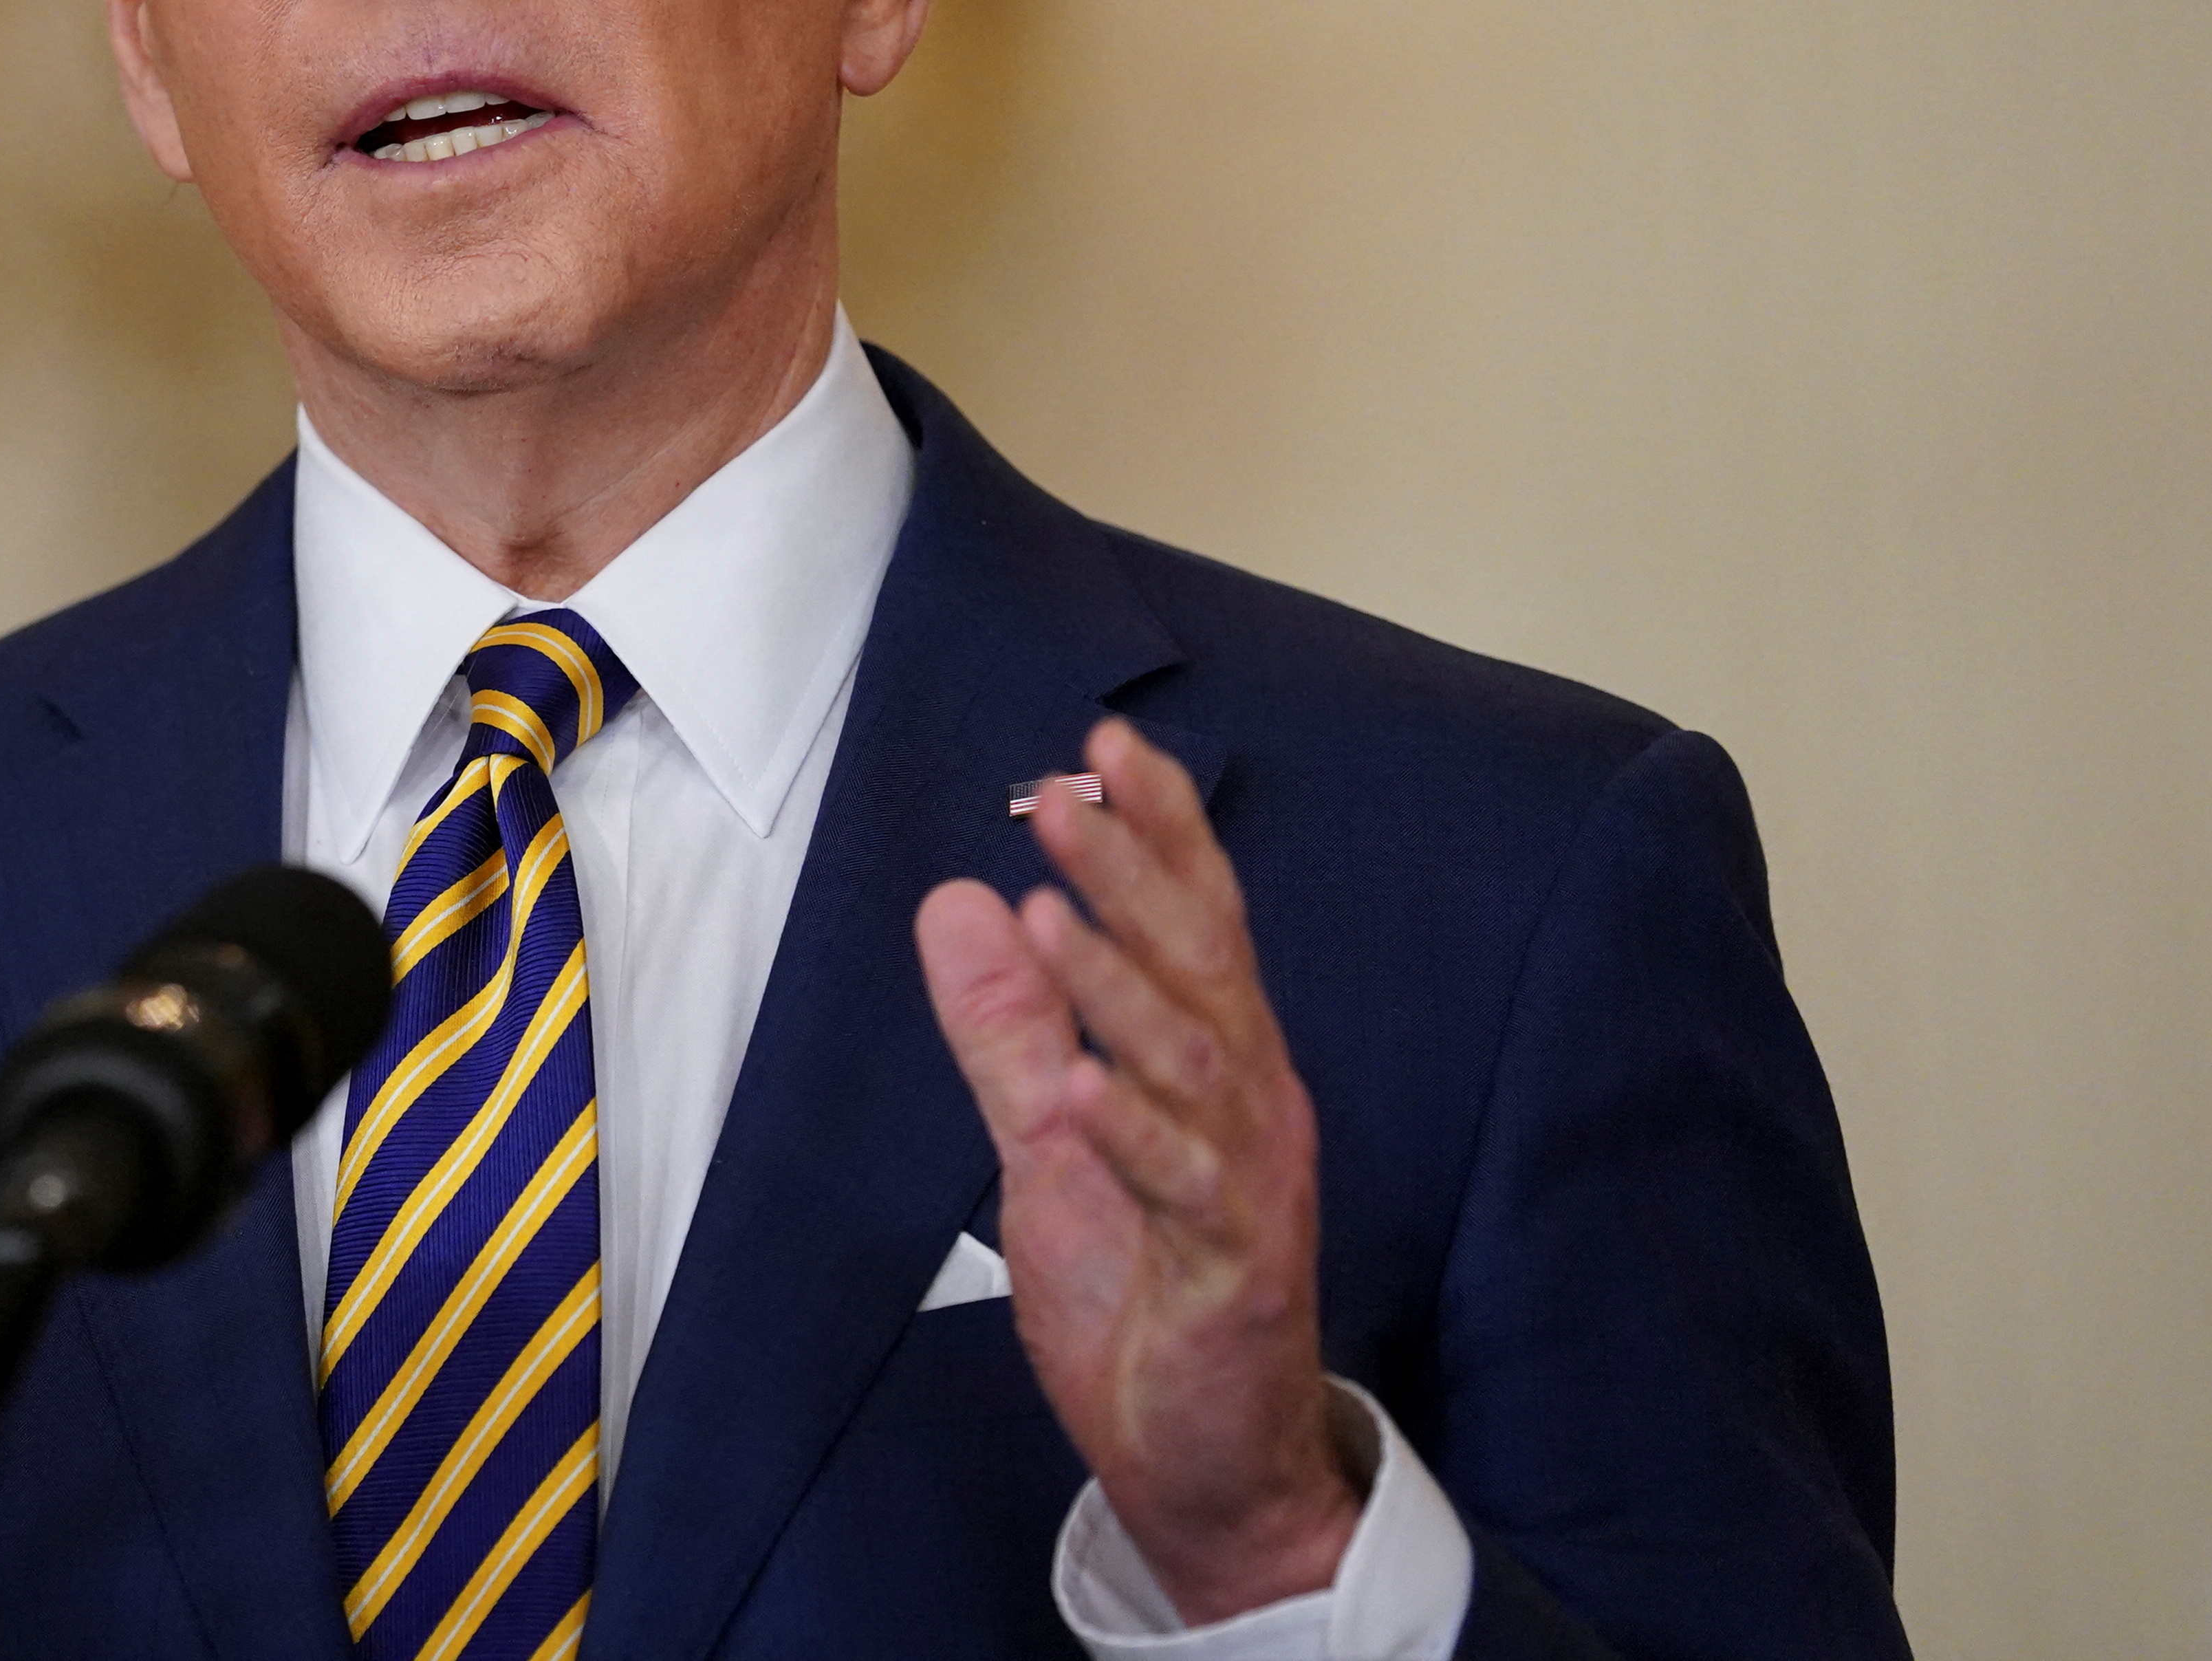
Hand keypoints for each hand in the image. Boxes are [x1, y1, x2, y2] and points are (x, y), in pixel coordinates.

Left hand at [915, 721, 1359, 1623]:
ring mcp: (1250, 1184)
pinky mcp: (1237, 1271)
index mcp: (1216, 1059)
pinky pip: (1188, 1191)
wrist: (1207, 1467)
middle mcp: (1251, 1101)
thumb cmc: (1146, 1294)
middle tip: (1064, 795)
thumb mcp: (1051, 1139)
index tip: (1102, 745)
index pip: (1196, 918)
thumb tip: (960, 901)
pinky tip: (1083, 1093)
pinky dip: (1137, 1137)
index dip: (1159, 830)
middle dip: (1137, 872)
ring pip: (1198, 1060)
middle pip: (1202, 962)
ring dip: (1123, 987)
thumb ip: (1012, 1026)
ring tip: (1049, 915)